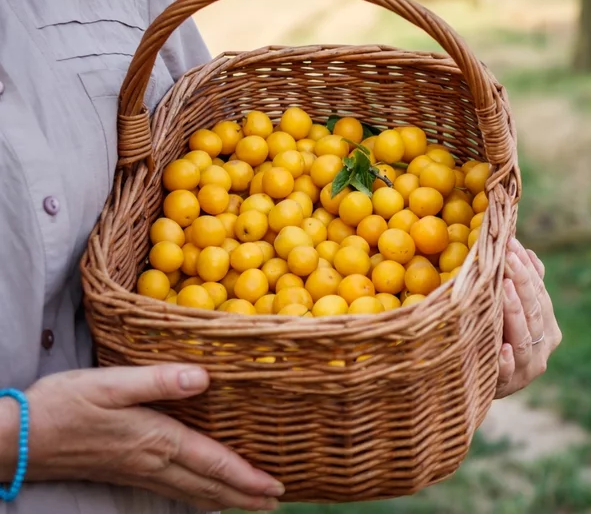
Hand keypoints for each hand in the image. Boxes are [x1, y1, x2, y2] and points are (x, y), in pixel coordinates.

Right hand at [20, 365, 283, 511]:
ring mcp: (137, 471)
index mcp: (156, 439)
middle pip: (207, 485)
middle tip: (276, 505)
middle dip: (243, 496)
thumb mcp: (111, 384)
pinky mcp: (124, 472)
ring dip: (223, 499)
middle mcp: (152, 462)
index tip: (275, 487)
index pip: (212, 462)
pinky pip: (171, 490)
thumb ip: (159, 381)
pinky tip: (201, 497)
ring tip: (251, 506)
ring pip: (191, 492)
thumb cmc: (62, 405)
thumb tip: (203, 377)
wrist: (16, 439)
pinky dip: (195, 496)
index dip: (245, 476)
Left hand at [495, 238, 561, 397]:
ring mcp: (527, 369)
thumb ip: (525, 286)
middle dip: (521, 281)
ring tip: (504, 287)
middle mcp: (543, 347)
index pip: (540, 293)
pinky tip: (503, 349)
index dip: (527, 269)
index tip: (511, 244)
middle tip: (506, 257)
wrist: (481, 382)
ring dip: (514, 313)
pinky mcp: (508, 386)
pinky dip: (507, 361)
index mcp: (548, 327)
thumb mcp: (512, 310)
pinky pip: (508, 373)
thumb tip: (528, 254)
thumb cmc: (498, 337)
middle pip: (534, 311)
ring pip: (524, 338)